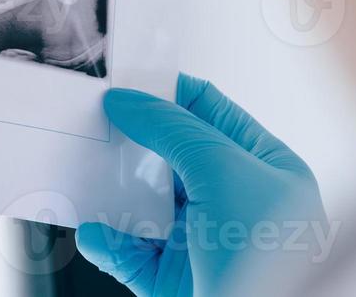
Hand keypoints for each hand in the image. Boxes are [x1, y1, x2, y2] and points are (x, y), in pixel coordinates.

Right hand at [76, 75, 329, 296]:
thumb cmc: (270, 266)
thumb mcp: (224, 174)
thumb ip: (174, 130)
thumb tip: (130, 102)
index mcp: (266, 171)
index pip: (210, 113)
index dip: (166, 92)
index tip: (123, 79)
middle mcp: (235, 205)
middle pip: (168, 156)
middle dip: (129, 140)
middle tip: (92, 120)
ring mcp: (202, 244)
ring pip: (142, 204)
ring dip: (110, 191)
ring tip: (85, 174)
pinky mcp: (173, 281)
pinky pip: (127, 252)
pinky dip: (105, 241)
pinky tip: (95, 232)